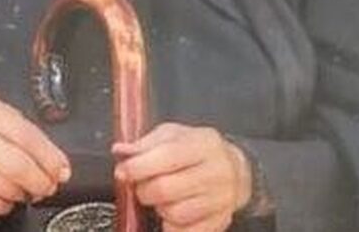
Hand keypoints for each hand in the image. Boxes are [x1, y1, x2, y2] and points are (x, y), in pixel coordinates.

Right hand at [0, 90, 70, 216]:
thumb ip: (20, 127)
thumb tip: (53, 158)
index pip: (26, 136)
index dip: (50, 157)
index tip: (62, 169)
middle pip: (17, 166)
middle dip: (41, 181)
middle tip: (48, 185)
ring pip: (6, 188)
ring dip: (24, 193)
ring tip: (26, 189)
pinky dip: (5, 204)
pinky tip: (5, 195)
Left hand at [112, 122, 252, 231]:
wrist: (237, 170)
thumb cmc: (199, 150)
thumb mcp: (174, 135)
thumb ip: (146, 143)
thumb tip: (121, 151)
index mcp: (203, 145)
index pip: (167, 156)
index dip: (139, 166)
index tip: (123, 171)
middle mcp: (216, 172)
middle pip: (166, 189)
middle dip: (143, 190)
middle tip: (141, 185)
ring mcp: (221, 200)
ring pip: (174, 214)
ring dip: (158, 208)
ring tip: (161, 198)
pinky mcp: (220, 221)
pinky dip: (171, 226)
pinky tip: (172, 213)